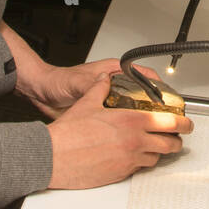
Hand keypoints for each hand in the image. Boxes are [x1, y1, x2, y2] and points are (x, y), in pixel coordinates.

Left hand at [20, 57, 157, 119]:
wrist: (41, 93)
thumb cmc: (56, 81)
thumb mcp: (76, 82)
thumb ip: (91, 84)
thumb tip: (103, 86)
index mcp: (112, 72)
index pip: (144, 76)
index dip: (158, 87)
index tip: (167, 100)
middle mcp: (114, 85)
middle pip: (143, 94)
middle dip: (154, 108)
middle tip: (165, 120)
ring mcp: (109, 99)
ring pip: (133, 109)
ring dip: (142, 119)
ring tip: (152, 131)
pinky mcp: (102, 113)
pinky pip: (120, 120)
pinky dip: (127, 128)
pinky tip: (131, 137)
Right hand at [46, 74, 192, 189]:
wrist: (52, 157)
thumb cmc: (67, 134)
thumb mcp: (87, 103)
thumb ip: (100, 90)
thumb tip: (104, 81)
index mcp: (131, 122)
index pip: (169, 123)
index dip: (183, 123)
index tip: (187, 123)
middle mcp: (134, 143)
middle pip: (169, 145)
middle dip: (176, 141)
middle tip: (177, 137)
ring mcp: (128, 161)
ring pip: (155, 159)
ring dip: (158, 152)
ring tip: (155, 146)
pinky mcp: (120, 175)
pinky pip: (138, 169)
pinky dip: (140, 162)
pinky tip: (134, 156)